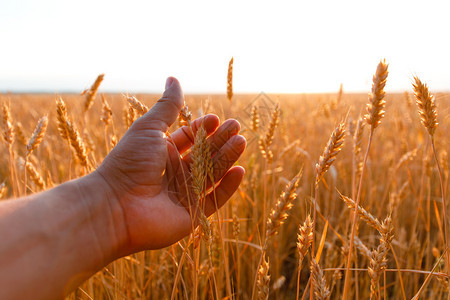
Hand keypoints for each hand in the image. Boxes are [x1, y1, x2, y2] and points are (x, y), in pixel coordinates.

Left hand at [96, 77, 245, 253]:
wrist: (115, 206)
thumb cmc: (129, 162)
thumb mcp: (149, 128)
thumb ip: (166, 106)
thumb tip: (174, 78)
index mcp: (162, 153)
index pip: (189, 139)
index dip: (203, 129)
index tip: (216, 119)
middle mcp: (174, 174)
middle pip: (204, 155)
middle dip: (220, 140)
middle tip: (236, 127)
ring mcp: (184, 195)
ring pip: (212, 175)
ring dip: (227, 158)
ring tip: (241, 141)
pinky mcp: (192, 216)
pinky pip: (215, 200)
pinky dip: (228, 187)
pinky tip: (239, 171)